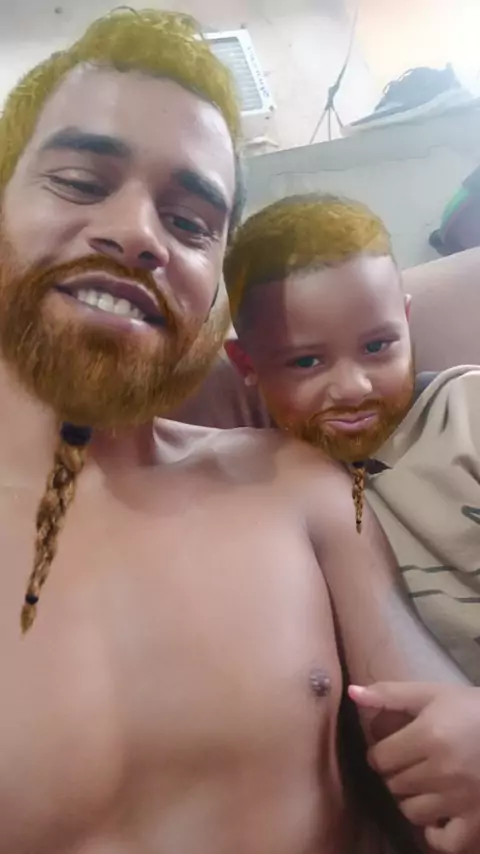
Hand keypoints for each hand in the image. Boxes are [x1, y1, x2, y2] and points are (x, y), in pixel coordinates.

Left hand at [349, 682, 479, 852]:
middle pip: (394, 784)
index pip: (380, 758)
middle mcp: (443, 770)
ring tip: (422, 786)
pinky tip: (438, 817)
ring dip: (411, 800)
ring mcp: (462, 799)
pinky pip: (445, 842)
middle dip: (395, 774)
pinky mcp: (478, 820)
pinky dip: (436, 834)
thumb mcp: (432, 693)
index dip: (380, 753)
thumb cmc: (472, 709)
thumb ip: (390, 694)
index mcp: (429, 735)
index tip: (391, 748)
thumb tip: (352, 693)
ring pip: (412, 812)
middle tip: (409, 764)